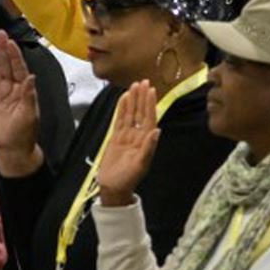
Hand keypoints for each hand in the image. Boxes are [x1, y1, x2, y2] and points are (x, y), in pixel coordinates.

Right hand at [0, 29, 44, 176]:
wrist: (12, 149)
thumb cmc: (24, 134)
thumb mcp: (29, 114)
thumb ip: (29, 95)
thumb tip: (31, 78)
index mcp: (25, 91)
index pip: (20, 68)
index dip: (15, 55)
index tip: (11, 43)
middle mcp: (14, 89)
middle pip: (8, 65)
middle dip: (5, 49)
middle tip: (1, 34)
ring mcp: (2, 93)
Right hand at [94, 80, 160, 205]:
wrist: (113, 187)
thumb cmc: (128, 179)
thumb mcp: (140, 165)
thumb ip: (148, 147)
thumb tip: (157, 131)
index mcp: (146, 141)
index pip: (149, 118)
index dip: (150, 104)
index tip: (150, 90)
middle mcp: (138, 136)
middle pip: (140, 113)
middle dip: (142, 98)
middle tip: (143, 82)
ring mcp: (127, 136)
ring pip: (130, 114)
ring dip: (133, 100)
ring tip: (133, 86)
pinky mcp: (116, 138)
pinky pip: (119, 120)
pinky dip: (121, 109)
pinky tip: (123, 99)